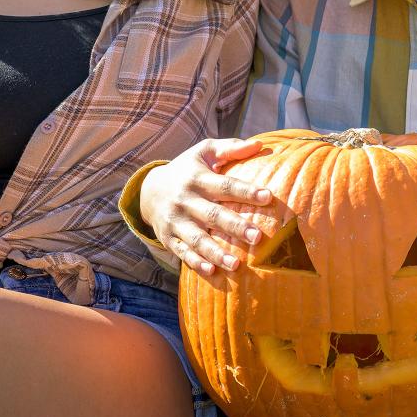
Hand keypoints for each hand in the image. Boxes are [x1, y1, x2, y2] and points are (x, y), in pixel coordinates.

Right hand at [139, 137, 277, 279]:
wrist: (148, 189)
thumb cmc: (188, 169)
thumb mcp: (205, 152)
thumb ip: (230, 148)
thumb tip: (259, 145)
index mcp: (197, 179)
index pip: (225, 186)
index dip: (246, 191)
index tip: (268, 197)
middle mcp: (185, 200)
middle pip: (213, 215)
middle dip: (235, 226)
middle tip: (257, 237)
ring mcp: (175, 221)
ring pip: (197, 239)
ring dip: (216, 252)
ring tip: (237, 265)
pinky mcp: (168, 238)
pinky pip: (182, 252)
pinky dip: (195, 263)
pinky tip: (211, 271)